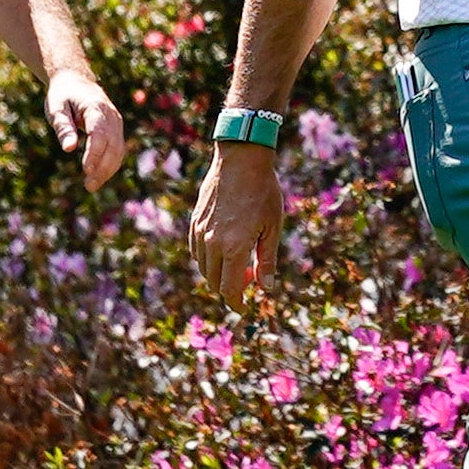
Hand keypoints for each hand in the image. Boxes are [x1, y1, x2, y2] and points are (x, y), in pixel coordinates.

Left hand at [46, 68, 130, 191]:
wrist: (75, 80)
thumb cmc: (62, 95)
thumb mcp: (56, 109)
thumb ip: (63, 127)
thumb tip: (69, 149)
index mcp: (96, 107)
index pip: (99, 134)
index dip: (94, 154)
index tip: (86, 171)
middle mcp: (111, 116)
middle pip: (113, 145)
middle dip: (102, 167)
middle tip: (88, 186)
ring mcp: (116, 122)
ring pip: (118, 150)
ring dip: (107, 170)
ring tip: (91, 186)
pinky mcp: (116, 129)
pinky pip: (118, 150)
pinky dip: (110, 165)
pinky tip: (98, 177)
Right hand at [193, 143, 287, 301]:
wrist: (241, 160)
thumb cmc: (263, 192)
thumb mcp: (273, 227)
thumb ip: (267, 260)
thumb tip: (266, 288)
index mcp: (234, 248)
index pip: (229, 290)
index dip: (236, 304)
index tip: (244, 309)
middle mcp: (213, 243)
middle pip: (214, 282)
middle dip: (230, 289)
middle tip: (248, 281)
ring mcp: (200, 232)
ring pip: (204, 268)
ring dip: (218, 274)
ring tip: (238, 264)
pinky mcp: (195, 222)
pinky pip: (197, 251)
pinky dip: (207, 260)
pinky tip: (223, 251)